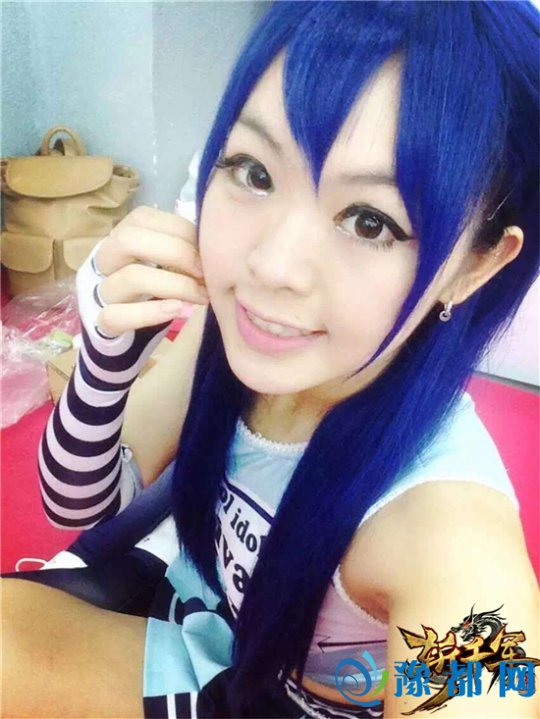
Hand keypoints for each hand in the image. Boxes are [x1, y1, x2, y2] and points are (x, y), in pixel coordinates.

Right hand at [93, 205, 208, 335]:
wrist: (127, 325)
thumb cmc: (153, 285)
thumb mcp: (164, 261)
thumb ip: (180, 248)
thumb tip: (209, 247)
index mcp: (121, 237)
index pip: (143, 218)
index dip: (180, 231)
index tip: (207, 251)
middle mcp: (105, 260)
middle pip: (128, 240)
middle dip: (176, 253)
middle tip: (204, 273)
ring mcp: (101, 291)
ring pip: (130, 278)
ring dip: (175, 285)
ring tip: (202, 296)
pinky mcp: (102, 323)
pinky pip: (118, 316)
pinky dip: (151, 313)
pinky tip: (177, 309)